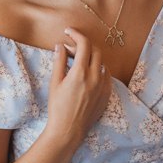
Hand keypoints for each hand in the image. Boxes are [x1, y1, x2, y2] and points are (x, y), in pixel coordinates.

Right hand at [47, 28, 111, 144]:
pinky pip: (107, 75)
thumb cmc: (57, 108)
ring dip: (91, 57)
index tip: (68, 31)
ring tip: (78, 61)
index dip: (76, 34)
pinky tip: (88, 73)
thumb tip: (60, 45)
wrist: (68, 130)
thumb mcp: (55, 83)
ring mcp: (103, 86)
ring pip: (102, 62)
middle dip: (83, 45)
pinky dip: (98, 69)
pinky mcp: (107, 94)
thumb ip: (59, 61)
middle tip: (70, 48)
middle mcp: (95, 77)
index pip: (84, 44)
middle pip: (95, 50)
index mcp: (80, 73)